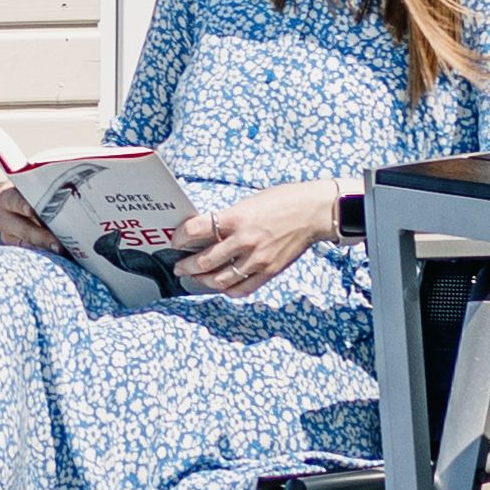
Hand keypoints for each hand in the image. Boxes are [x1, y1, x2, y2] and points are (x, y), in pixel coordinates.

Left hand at [153, 180, 350, 294]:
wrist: (313, 212)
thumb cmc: (283, 200)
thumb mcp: (249, 202)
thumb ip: (228, 219)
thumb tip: (206, 232)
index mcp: (236, 218)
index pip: (196, 230)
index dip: (180, 237)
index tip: (175, 240)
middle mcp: (244, 241)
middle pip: (204, 261)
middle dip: (186, 266)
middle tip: (178, 265)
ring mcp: (257, 259)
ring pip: (220, 280)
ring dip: (202, 280)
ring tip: (196, 277)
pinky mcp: (269, 271)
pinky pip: (242, 288)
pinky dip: (227, 289)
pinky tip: (221, 285)